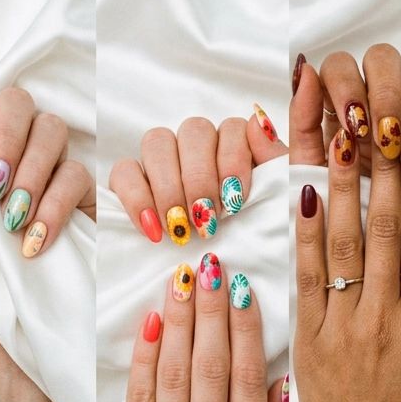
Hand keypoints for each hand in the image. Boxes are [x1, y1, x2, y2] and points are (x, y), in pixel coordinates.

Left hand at [0, 68, 65, 401]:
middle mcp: (13, 149)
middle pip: (21, 103)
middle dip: (3, 142)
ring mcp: (50, 171)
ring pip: (54, 132)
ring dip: (28, 173)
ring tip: (8, 219)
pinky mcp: (83, 200)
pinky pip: (79, 177)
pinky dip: (54, 206)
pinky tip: (33, 239)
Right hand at [110, 111, 286, 244]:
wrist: (217, 282)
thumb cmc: (252, 242)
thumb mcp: (275, 209)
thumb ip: (277, 162)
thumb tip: (258, 119)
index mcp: (236, 148)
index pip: (233, 127)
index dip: (233, 159)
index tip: (236, 200)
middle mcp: (198, 147)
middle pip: (194, 130)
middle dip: (201, 176)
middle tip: (207, 218)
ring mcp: (162, 161)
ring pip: (157, 141)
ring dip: (170, 186)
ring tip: (181, 228)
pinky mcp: (129, 182)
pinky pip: (123, 170)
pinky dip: (137, 199)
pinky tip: (153, 230)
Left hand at [112, 265, 288, 401]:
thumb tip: (282, 377)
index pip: (245, 378)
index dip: (244, 329)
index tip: (242, 288)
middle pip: (209, 367)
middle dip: (209, 310)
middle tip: (210, 267)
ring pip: (173, 374)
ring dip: (177, 321)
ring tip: (180, 280)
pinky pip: (139, 398)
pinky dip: (144, 357)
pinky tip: (150, 322)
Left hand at [290, 49, 400, 212]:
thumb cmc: (354, 235)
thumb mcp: (312, 186)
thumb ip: (297, 138)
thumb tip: (290, 83)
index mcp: (342, 113)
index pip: (338, 66)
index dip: (340, 82)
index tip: (344, 124)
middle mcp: (384, 108)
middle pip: (382, 57)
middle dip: (378, 91)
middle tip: (375, 137)